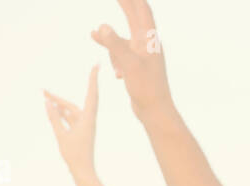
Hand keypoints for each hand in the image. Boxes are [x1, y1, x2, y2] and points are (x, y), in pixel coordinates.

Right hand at [43, 66, 99, 176]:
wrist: (83, 171)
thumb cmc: (74, 155)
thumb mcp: (61, 135)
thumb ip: (54, 118)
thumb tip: (48, 103)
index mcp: (88, 119)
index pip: (92, 95)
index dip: (93, 79)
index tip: (97, 65)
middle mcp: (88, 120)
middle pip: (73, 104)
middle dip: (59, 96)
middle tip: (45, 88)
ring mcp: (84, 126)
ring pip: (70, 111)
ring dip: (58, 104)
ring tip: (44, 95)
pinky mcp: (80, 131)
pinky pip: (70, 118)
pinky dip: (61, 112)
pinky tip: (53, 106)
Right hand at [91, 0, 172, 120]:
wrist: (154, 110)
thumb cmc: (147, 89)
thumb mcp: (130, 65)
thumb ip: (116, 45)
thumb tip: (102, 26)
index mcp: (149, 40)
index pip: (142, 10)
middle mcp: (147, 44)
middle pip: (134, 16)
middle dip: (124, 3)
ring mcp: (141, 53)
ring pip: (123, 35)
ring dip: (111, 34)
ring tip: (95, 30)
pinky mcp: (135, 63)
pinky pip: (119, 48)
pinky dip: (109, 45)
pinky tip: (95, 38)